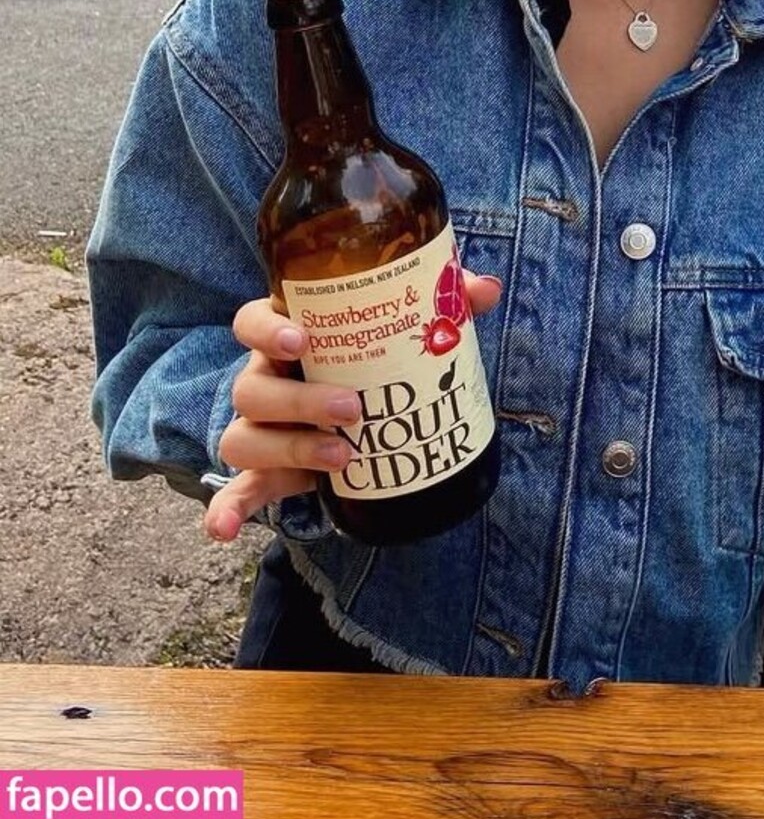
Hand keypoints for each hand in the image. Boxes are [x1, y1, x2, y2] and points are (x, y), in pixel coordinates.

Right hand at [204, 270, 501, 541]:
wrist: (356, 404)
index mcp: (285, 335)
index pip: (251, 320)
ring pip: (245, 436)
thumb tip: (484, 288)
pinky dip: (227, 509)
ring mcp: (260, 427)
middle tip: (351, 409)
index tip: (302, 340)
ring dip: (289, 449)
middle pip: (252, 386)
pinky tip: (223, 530)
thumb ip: (439, 302)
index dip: (267, 329)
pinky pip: (237, 489)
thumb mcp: (399, 327)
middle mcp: (262, 377)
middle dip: (299, 400)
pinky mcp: (265, 472)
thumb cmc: (370, 356)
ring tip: (341, 458)